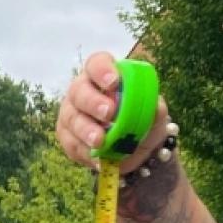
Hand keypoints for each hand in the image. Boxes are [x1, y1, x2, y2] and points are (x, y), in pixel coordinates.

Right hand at [56, 52, 171, 173]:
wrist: (134, 150)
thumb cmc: (141, 122)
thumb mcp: (154, 115)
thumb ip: (155, 108)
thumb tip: (155, 107)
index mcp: (104, 76)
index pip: (97, 64)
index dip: (102, 71)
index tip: (114, 82)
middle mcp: (83, 91)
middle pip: (79, 90)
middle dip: (93, 102)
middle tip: (109, 113)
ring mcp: (72, 113)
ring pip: (72, 118)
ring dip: (86, 130)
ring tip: (100, 141)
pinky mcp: (67, 137)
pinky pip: (71, 143)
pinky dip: (84, 151)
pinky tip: (97, 158)